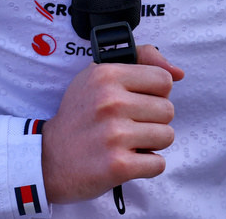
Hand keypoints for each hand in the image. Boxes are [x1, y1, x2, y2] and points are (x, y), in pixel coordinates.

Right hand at [41, 44, 184, 202]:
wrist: (47, 159)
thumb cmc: (79, 116)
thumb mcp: (99, 75)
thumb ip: (141, 60)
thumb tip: (178, 72)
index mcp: (107, 75)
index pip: (164, 80)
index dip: (155, 94)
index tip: (137, 102)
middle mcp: (110, 102)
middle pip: (168, 110)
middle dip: (153, 121)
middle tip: (128, 126)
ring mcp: (114, 135)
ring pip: (167, 136)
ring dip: (151, 144)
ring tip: (127, 143)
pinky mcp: (117, 165)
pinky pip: (158, 163)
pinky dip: (146, 166)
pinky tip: (126, 160)